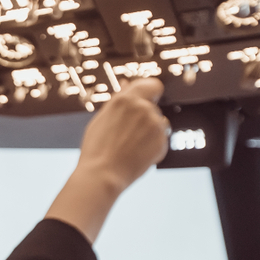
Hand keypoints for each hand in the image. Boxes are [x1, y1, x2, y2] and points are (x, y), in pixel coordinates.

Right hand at [76, 77, 168, 194]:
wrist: (102, 175)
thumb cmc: (96, 149)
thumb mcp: (101, 118)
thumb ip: (118, 99)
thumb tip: (127, 84)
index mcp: (126, 99)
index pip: (152, 85)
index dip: (150, 93)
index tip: (146, 101)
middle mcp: (143, 108)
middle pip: (152, 107)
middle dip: (143, 118)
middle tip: (125, 135)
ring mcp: (155, 125)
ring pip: (158, 124)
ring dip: (148, 132)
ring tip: (130, 146)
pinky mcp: (162, 141)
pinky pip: (160, 140)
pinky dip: (152, 147)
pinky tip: (136, 154)